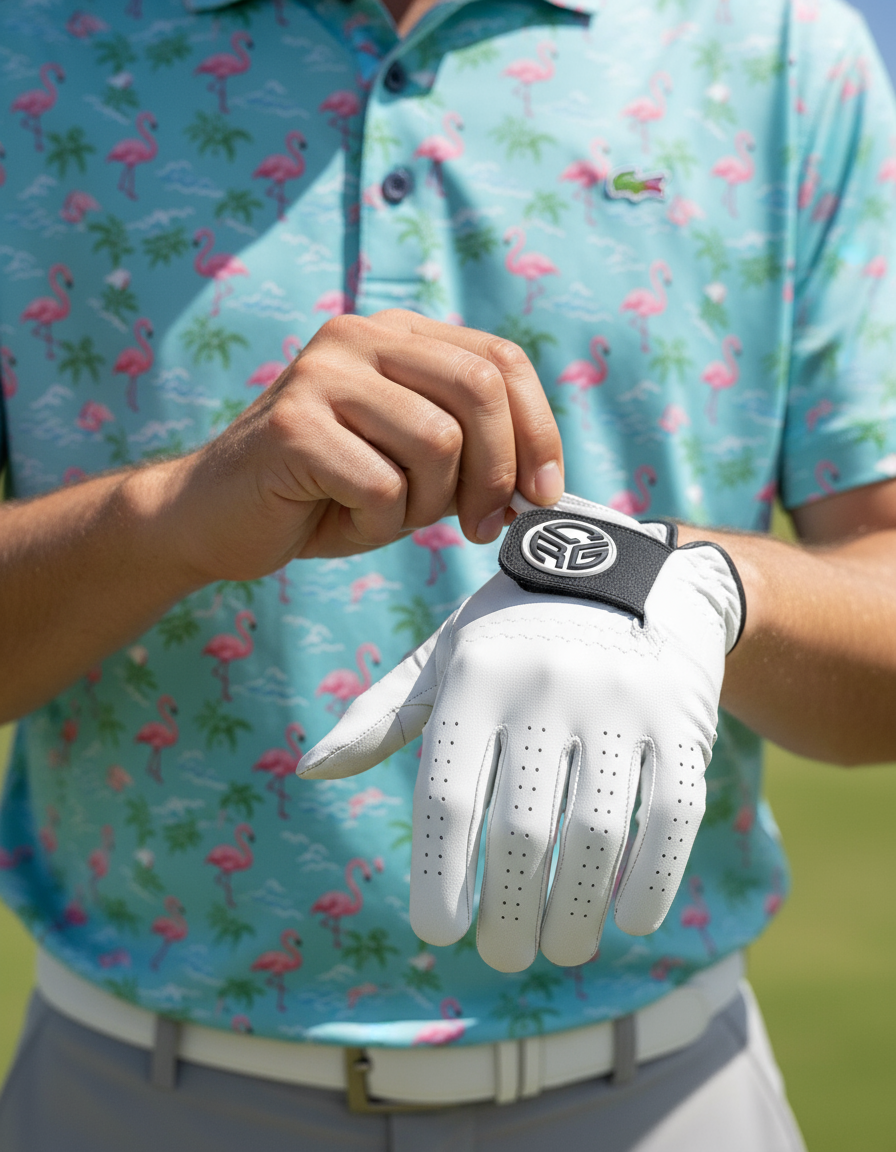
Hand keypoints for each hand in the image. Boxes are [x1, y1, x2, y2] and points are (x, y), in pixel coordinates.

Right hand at [164, 310, 563, 581]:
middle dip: (498, 472)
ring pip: (438, 442)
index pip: (501, 360)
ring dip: (428, 503)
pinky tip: (342, 516)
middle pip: (479, 390)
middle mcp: (361, 337)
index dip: (539, 430)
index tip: (544, 494)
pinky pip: (382, 485)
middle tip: (483, 525)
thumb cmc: (323, 494)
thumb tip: (542, 489)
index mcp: (397, 336)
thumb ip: (473, 459)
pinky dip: (378, 521)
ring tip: (387, 513)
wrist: (213, 516)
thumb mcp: (414, 469)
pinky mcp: (293, 425)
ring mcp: (322, 374)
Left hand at [299, 493, 743, 971]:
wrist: (630, 573)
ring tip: (563, 947)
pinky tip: (629, 919)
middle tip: (505, 953)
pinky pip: (673, 815)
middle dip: (511, 913)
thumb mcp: (447, 655)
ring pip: (597, 834)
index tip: (439, 932)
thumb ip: (383, 714)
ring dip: (578, 911)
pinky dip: (652, 879)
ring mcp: (620, 703)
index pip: (449, 798)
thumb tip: (310, 770)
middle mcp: (546, 687)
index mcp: (477, 679)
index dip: (441, 877)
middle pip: (523, 831)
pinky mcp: (682, 719)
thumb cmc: (516, 632)